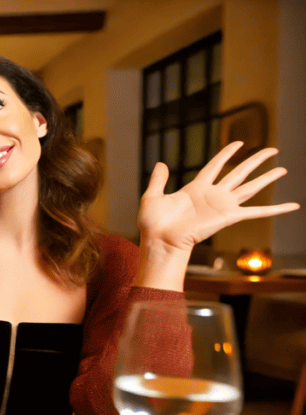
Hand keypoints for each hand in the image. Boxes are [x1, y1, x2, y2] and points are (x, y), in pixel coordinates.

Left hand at [138, 142, 297, 250]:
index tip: (239, 142)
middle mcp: (212, 195)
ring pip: (250, 187)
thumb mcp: (152, 196)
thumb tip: (161, 163)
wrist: (159, 241)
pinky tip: (292, 206)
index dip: (227, 153)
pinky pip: (257, 212)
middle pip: (239, 173)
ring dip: (267, 178)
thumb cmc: (153, 224)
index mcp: (195, 188)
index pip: (215, 165)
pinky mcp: (229, 217)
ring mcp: (222, 206)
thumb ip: (158, 180)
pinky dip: (276, 209)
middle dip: (256, 160)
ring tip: (284, 169)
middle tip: (272, 150)